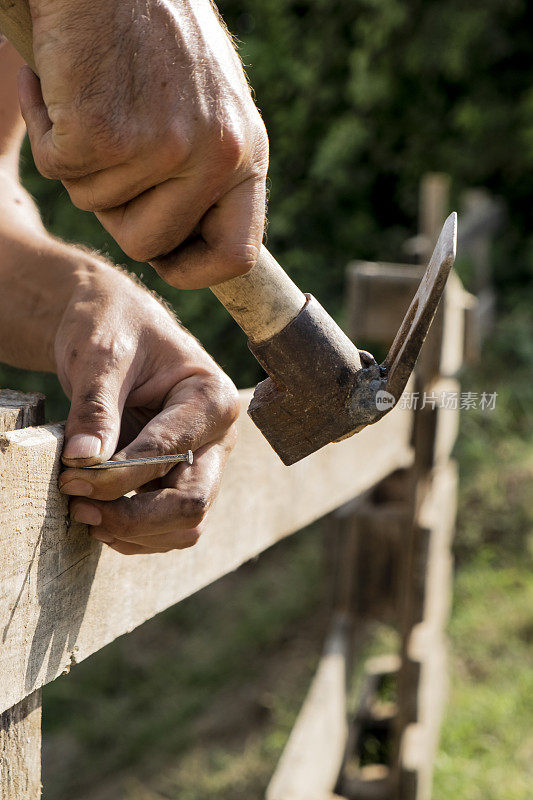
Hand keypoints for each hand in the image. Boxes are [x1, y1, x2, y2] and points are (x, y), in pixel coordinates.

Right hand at [19, 0, 268, 288]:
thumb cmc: (153, 28)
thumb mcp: (206, 105)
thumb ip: (203, 170)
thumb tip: (185, 235)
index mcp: (246, 152)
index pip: (237, 254)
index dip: (194, 269)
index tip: (166, 260)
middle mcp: (215, 155)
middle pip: (147, 242)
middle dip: (115, 209)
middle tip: (110, 147)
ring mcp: (163, 146)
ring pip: (95, 204)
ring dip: (80, 158)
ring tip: (94, 92)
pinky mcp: (106, 132)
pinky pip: (58, 169)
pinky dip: (46, 128)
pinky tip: (62, 81)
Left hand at [55, 260, 238, 554]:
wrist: (111, 323)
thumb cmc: (112, 325)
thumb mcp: (100, 356)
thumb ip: (95, 407)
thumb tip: (83, 461)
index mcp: (212, 398)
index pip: (170, 454)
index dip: (118, 476)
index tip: (69, 476)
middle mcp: (218, 436)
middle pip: (191, 503)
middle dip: (134, 516)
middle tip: (80, 508)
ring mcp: (204, 461)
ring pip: (184, 525)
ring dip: (134, 531)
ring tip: (83, 512)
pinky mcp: (183, 478)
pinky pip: (169, 527)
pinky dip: (135, 533)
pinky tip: (98, 514)